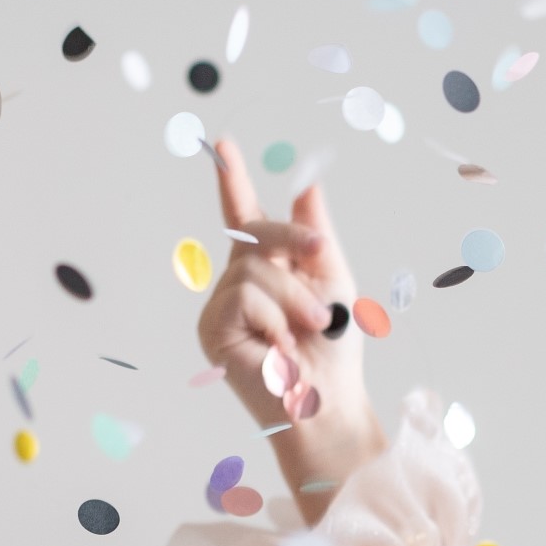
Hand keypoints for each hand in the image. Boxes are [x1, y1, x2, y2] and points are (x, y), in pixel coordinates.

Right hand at [196, 135, 387, 510]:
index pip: (244, 218)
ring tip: (306, 331)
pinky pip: (242, 296)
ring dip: (292, 298)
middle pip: (254, 233)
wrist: (327, 402)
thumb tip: (306, 183)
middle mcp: (236, 284)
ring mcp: (221, 307)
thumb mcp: (332, 279)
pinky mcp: (212, 330)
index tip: (224, 144)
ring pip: (253, 268)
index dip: (232, 181)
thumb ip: (316, 234)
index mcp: (265, 270)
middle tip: (323, 279)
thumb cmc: (333, 351)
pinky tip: (279, 347)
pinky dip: (273, 317)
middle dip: (294, 245)